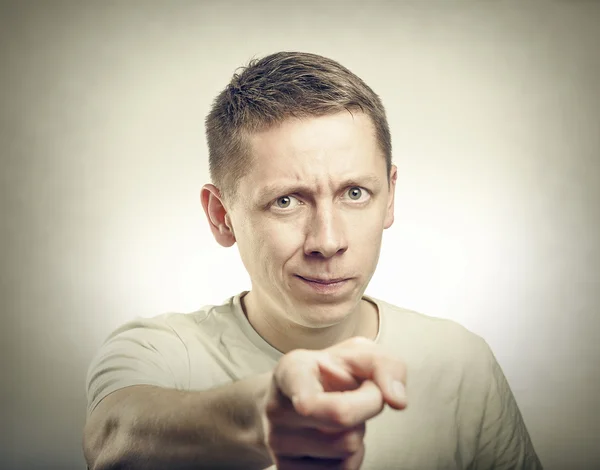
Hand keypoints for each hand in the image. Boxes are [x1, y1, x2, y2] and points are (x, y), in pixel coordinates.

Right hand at [262, 336, 406, 468]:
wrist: (296, 396)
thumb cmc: (332, 372)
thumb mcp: (359, 355)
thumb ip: (385, 366)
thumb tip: (397, 401)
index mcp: (292, 370)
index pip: (300, 392)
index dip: (307, 402)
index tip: (305, 404)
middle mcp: (277, 407)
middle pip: (341, 418)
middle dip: (367, 406)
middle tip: (361, 394)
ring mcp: (278, 442)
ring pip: (345, 448)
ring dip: (358, 432)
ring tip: (341, 416)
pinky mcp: (287, 469)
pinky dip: (351, 456)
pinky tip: (336, 438)